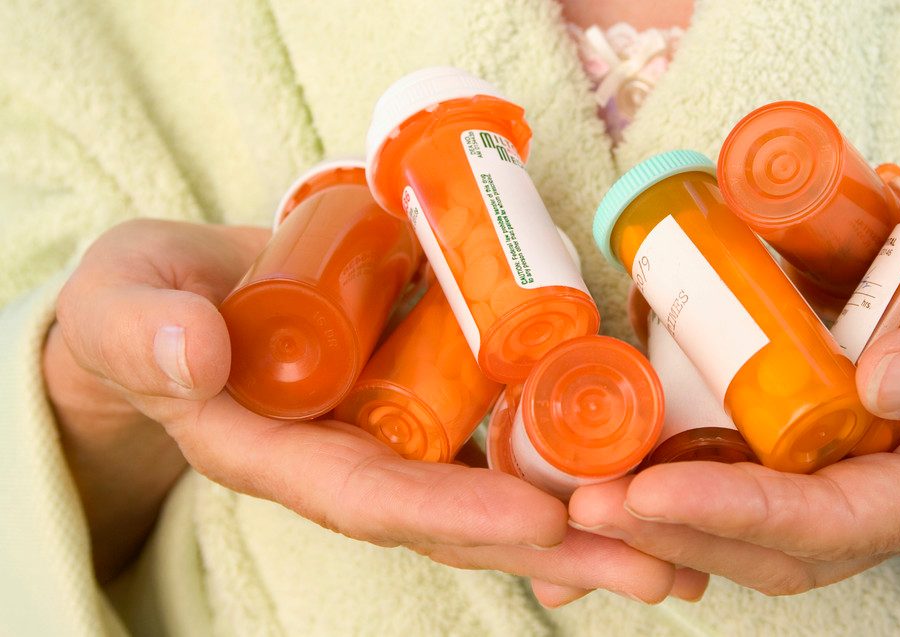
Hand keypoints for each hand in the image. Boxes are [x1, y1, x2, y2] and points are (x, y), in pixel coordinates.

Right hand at [46, 219, 696, 603]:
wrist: (185, 299)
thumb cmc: (145, 305)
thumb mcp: (127, 305)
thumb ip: (147, 328)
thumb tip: (195, 354)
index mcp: (280, 457)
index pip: (374, 498)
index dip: (454, 514)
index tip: (540, 520)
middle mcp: (351, 466)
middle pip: (459, 520)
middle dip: (556, 547)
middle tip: (658, 566)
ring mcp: (397, 442)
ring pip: (495, 492)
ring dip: (586, 524)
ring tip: (681, 548)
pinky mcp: (429, 408)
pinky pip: (502, 442)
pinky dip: (569, 461)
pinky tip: (645, 478)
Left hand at [568, 206, 899, 594]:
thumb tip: (881, 380)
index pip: (837, 525)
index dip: (739, 514)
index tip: (650, 492)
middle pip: (778, 544)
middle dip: (677, 529)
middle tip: (582, 505)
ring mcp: (865, 465)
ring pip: (754, 516)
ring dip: (665, 512)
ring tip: (577, 494)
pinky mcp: (835, 425)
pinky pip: (752, 460)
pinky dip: (685, 459)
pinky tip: (622, 447)